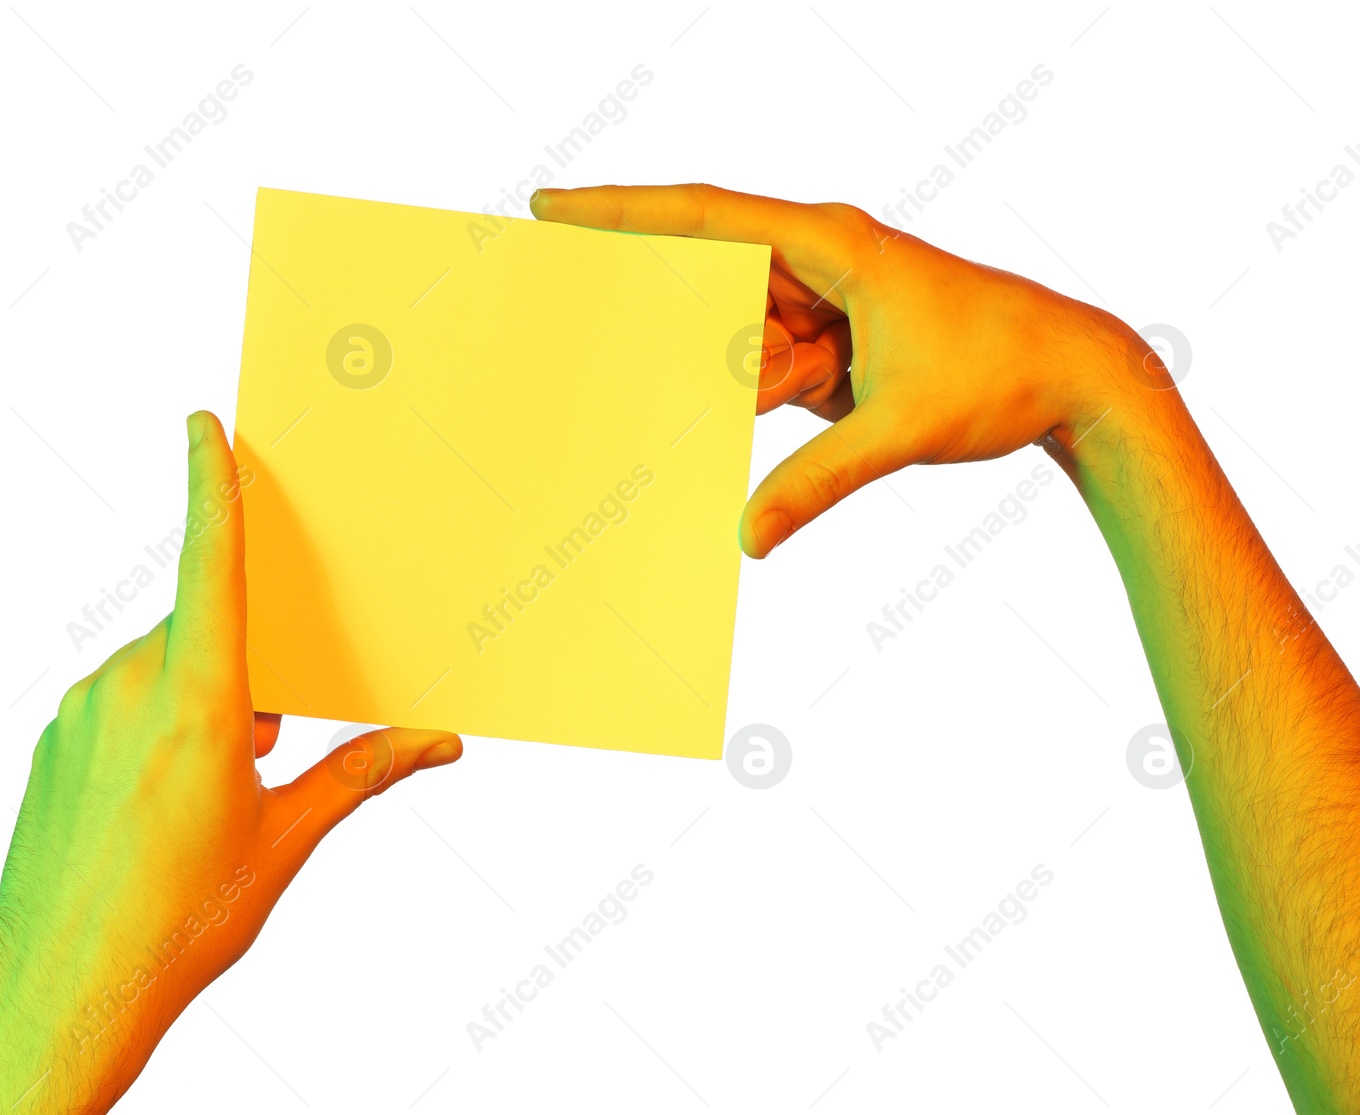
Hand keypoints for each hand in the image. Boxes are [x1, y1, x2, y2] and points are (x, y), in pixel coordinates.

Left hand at [0, 412, 461, 1113]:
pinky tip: (158, 803)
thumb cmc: (176, 921)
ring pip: (158, 666)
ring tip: (207, 792)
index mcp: (197, 701)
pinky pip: (117, 700)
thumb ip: (360, 772)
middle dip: (240, 668)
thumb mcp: (284, 840)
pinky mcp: (55, 741)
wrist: (62, 989)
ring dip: (195, 700)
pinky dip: (151, 724)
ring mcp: (81, 712)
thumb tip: (437, 743)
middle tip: (261, 746)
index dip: (210, 486)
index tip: (202, 426)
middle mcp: (129, 688)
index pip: (209, 564)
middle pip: (201, 628)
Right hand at [531, 184, 1164, 556]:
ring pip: (739, 334)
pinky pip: (766, 365)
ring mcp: (826, 303)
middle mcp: (822, 260)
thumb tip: (749, 538)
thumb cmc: (1003, 374)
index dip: (619, 211)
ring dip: (739, 375)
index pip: (704, 216)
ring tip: (795, 396)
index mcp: (834, 244)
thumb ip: (820, 481)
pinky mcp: (833, 344)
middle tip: (639, 337)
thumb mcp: (903, 429)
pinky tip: (770, 408)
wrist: (1077, 377)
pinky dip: (755, 392)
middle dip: (670, 312)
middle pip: (711, 279)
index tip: (551, 208)